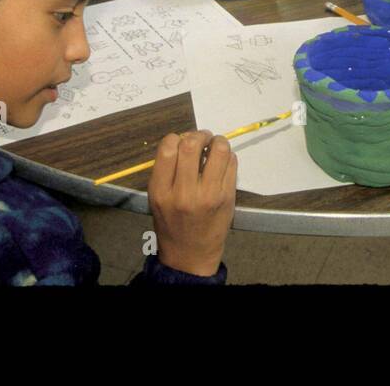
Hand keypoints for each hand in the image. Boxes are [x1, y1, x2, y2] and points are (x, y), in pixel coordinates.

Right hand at [148, 130, 235, 276]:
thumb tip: (185, 140)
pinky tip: (222, 162)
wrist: (190, 255)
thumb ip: (166, 170)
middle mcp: (184, 192)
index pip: (168, 148)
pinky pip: (232, 163)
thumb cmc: (171, 223)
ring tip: (215, 146)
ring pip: (219, 150)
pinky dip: (227, 156)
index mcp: (161, 191)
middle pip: (192, 145)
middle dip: (199, 135)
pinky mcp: (228, 197)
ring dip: (218, 141)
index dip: (176, 138)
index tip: (181, 142)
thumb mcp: (157, 198)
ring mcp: (209, 195)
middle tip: (202, 138)